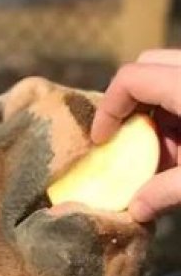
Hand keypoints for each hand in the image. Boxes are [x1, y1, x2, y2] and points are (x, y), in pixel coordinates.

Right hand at [92, 49, 180, 221]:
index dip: (109, 108)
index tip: (102, 140)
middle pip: (147, 65)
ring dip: (154, 109)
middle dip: (129, 100)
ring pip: (167, 75)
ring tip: (160, 148)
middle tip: (126, 136)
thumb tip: (135, 210)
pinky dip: (175, 111)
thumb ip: (167, 192)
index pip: (131, 78)